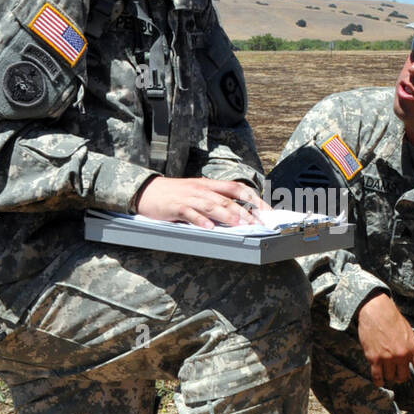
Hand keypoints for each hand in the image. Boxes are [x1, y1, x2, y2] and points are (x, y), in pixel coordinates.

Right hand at [135, 177, 269, 227]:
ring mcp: (189, 197)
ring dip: (227, 215)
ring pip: (212, 205)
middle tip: (257, 224)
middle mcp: (202, 189)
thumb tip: (237, 214)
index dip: (253, 199)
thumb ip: (215, 200)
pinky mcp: (176, 206)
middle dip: (244, 212)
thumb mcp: (197, 193)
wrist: (147, 191)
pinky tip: (209, 227)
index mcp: (209, 185)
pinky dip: (200, 220)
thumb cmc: (174, 194)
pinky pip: (190, 213)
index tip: (266, 211)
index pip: (237, 188)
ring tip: (240, 225)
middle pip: (227, 199)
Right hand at [356, 291, 413, 398]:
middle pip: (403, 377)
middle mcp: (402, 355)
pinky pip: (377, 377)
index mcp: (413, 348)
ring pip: (390, 378)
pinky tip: (378, 378)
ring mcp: (388, 357)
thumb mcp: (409, 331)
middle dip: (400, 376)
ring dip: (388, 376)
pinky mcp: (374, 358)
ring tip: (385, 368)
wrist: (376, 311)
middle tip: (395, 369)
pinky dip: (378, 380)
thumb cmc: (393, 319)